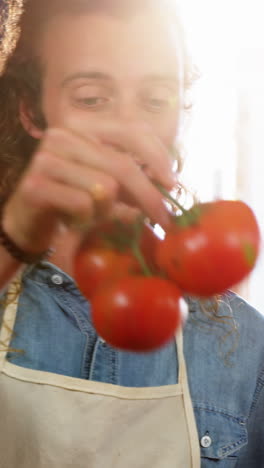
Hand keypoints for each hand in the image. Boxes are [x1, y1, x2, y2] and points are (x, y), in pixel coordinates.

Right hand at [2, 123, 174, 253]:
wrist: (28, 222)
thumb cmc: (71, 201)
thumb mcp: (106, 185)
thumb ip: (132, 178)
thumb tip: (168, 183)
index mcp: (82, 127)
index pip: (131, 131)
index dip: (158, 157)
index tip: (173, 184)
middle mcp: (62, 135)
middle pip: (123, 165)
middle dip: (149, 196)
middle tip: (164, 219)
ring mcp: (46, 158)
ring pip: (105, 187)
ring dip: (107, 211)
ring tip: (93, 216)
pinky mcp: (35, 185)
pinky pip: (83, 204)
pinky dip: (87, 219)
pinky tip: (74, 221)